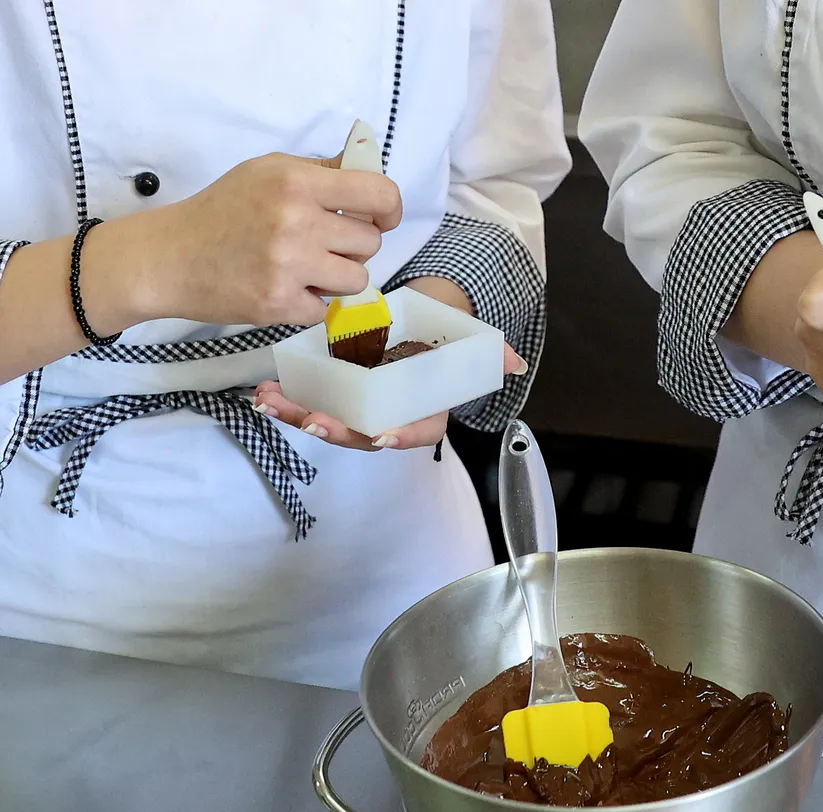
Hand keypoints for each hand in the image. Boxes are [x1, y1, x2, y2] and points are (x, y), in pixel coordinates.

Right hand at [137, 149, 402, 326]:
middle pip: (370, 242)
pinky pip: (326, 308)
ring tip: (306, 268)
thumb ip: (322, 171)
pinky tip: (283, 287)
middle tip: (320, 243)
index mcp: (297, 182)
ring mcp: (289, 266)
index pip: (379, 194)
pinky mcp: (279, 304)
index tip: (382, 218)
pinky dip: (309, 302)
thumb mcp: (268, 171)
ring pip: (357, 279)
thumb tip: (369, 170)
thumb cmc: (223, 209)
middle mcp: (297, 222)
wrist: (170, 257)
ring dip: (337, 276)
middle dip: (352, 245)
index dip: (390, 209)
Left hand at [254, 282, 528, 450]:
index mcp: (423, 409)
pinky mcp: (334, 389)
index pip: (416, 431)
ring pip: (329, 419)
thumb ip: (492, 354)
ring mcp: (359, 405)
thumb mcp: (471, 342)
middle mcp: (389, 415)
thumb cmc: (446, 334)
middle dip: (337, 429)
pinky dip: (287, 399)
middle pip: (363, 432)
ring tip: (270, 403)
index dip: (401, 436)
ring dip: (298, 415)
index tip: (382, 435)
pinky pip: (309, 399)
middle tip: (314, 420)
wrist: (420, 319)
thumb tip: (513, 362)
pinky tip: (265, 393)